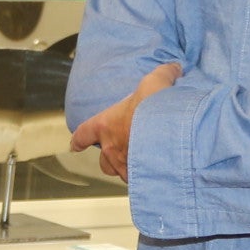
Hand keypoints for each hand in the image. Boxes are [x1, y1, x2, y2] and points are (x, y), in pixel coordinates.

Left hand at [69, 60, 181, 180]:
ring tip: (141, 165)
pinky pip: (139, 182)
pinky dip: (145, 179)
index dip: (79, 139)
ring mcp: (124, 165)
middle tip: (123, 152)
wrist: (168, 131)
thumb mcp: (156, 83)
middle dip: (110, 159)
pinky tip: (156, 174)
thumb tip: (173, 68)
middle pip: (103, 162)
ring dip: (128, 170)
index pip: (84, 133)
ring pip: (120, 173)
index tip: (75, 144)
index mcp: (106, 124)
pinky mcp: (140, 177)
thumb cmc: (153, 108)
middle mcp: (111, 147)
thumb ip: (163, 74)